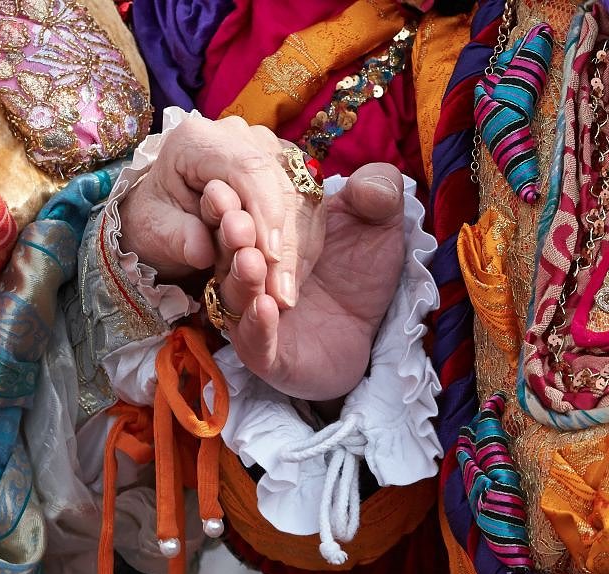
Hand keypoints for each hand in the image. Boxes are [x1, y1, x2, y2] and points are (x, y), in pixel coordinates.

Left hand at [118, 116, 322, 306]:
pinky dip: (302, 247)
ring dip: (297, 250)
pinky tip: (291, 279)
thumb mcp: (153, 232)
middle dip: (284, 242)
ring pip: (301, 198)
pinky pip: (307, 208)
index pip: (248, 168)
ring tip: (284, 294)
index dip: (264, 213)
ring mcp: (268, 149)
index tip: (269, 258)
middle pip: (280, 184)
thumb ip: (177, 237)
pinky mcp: (286, 170)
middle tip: (280, 292)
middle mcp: (240, 135)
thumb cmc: (157, 221)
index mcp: (198, 139)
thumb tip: (201, 250)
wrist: (164, 216)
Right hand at [216, 163, 407, 400]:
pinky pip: (253, 342)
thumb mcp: (378, 222)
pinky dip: (257, 325)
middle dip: (230, 234)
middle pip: (229, 252)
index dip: (236, 199)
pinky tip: (267, 307)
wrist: (370, 333)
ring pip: (234, 296)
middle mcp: (246, 273)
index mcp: (262, 234)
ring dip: (239, 277)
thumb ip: (378, 192)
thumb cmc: (362, 271)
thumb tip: (371, 182)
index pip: (244, 213)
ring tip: (250, 259)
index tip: (229, 182)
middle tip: (234, 218)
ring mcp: (251, 316)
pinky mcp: (266, 357)